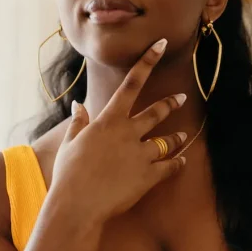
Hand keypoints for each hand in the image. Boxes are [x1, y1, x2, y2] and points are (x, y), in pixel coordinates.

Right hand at [50, 38, 187, 225]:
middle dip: (170, 104)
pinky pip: (170, 166)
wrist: (78, 205)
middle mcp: (128, 133)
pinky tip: (182, 162)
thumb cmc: (68, 174)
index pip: (131, 84)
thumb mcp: (70, 144)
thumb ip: (78, 123)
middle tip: (181, 98)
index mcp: (108, 121)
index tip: (160, 45)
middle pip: (156, 112)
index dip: (147, 62)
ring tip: (182, 136)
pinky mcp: (149, 177)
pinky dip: (177, 164)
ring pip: (166, 141)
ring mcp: (141, 155)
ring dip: (175, 138)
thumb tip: (79, 106)